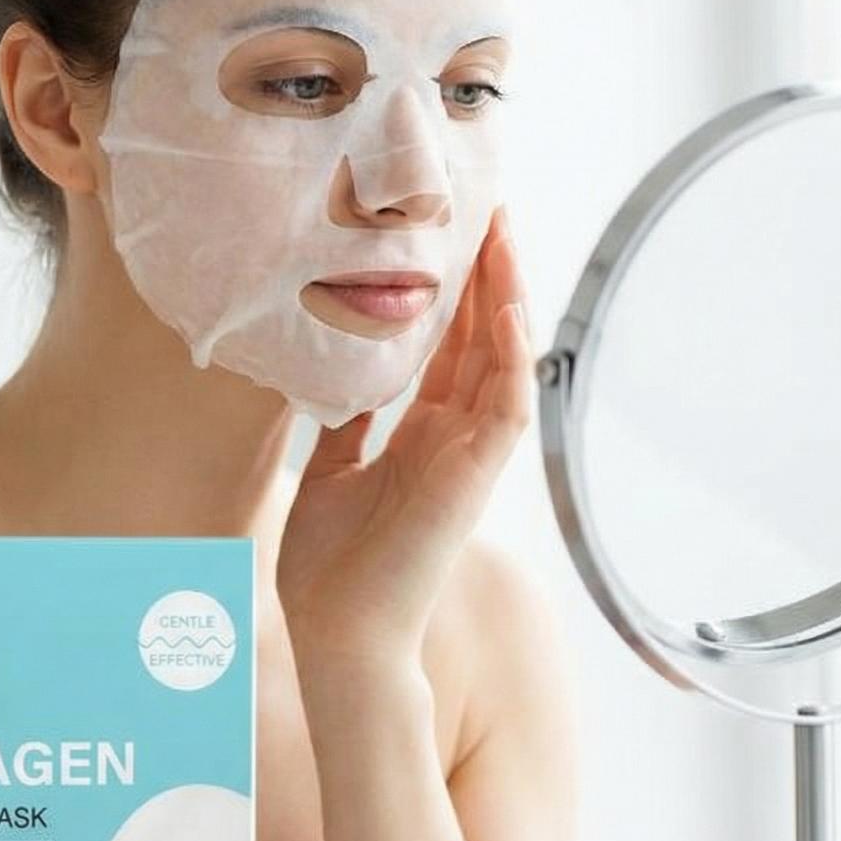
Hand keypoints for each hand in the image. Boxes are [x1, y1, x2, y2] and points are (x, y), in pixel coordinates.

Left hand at [276, 205, 532, 681]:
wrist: (337, 633)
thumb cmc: (331, 567)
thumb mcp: (328, 474)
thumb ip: (346, 424)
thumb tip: (336, 375)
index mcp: (421, 434)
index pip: (449, 346)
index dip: (456, 289)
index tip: (454, 231)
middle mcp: (454, 437)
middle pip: (483, 339)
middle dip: (489, 273)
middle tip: (493, 208)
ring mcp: (470, 456)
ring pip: (504, 360)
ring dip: (507, 296)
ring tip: (504, 233)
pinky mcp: (475, 478)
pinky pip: (506, 409)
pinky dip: (512, 359)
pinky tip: (506, 308)